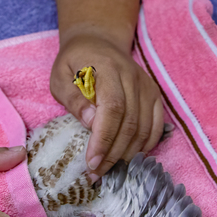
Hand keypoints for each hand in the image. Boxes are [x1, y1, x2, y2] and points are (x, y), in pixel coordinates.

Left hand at [51, 29, 164, 179]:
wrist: (99, 43)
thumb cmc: (75, 63)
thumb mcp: (60, 76)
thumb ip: (73, 99)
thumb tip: (89, 123)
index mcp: (107, 69)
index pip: (112, 108)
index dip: (104, 138)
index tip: (91, 162)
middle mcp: (132, 77)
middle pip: (130, 122)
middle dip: (113, 153)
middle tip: (96, 174)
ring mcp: (146, 86)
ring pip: (144, 128)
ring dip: (128, 154)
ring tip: (108, 170)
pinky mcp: (154, 95)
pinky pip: (155, 126)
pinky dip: (145, 146)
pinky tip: (128, 158)